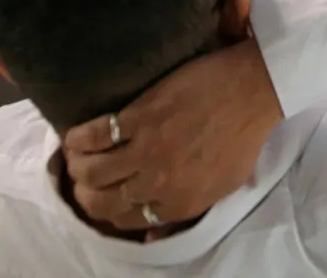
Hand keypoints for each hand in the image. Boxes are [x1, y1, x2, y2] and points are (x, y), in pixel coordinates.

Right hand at [62, 37, 283, 230]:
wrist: (253, 91)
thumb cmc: (243, 137)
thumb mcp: (222, 188)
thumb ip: (185, 213)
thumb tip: (152, 234)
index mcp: (179, 203)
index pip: (127, 221)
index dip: (106, 214)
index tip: (100, 201)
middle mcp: (158, 183)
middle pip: (102, 201)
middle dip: (84, 195)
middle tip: (81, 181)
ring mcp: (147, 149)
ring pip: (92, 170)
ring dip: (76, 168)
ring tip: (74, 159)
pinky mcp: (140, 116)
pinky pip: (95, 135)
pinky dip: (77, 139)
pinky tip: (73, 137)